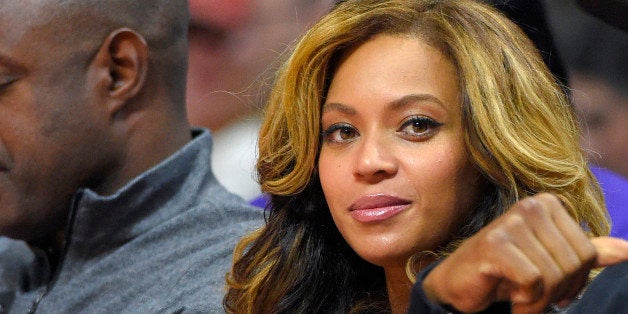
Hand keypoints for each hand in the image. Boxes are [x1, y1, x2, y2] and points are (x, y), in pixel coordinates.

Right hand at [422, 193, 627, 312]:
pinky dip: (525, 299)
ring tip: (521, 300)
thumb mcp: (548, 260)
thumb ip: (584, 253)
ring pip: (552, 274)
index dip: (574, 282)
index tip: (552, 290)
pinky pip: (532, 279)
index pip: (586, 253)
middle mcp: (530, 207)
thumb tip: (627, 250)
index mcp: (547, 205)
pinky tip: (510, 297)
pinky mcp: (494, 244)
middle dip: (557, 293)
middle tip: (534, 298)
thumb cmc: (504, 270)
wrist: (460, 281)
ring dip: (539, 301)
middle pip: (572, 263)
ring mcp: (511, 223)